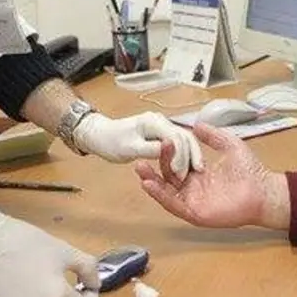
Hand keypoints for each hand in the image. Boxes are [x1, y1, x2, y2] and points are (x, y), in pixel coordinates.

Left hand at [74, 111, 204, 179]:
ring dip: (190, 155)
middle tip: (192, 174)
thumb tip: (168, 150)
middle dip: (190, 155)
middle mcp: (161, 121)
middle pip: (184, 136)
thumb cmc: (110, 141)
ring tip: (196, 171)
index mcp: (153, 122)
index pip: (175, 136)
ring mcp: (163, 127)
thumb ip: (149, 149)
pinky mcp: (162, 135)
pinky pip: (178, 144)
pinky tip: (188, 166)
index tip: (179, 174)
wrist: (100, 136)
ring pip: (184, 140)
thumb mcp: (128, 148)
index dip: (181, 155)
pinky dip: (185, 154)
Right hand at [135, 123, 287, 228]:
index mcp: (200, 175)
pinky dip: (160, 196)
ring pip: (167, 192)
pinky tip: (150, 185)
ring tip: (140, 169)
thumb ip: (213, 136)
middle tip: (142, 155)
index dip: (169, 154)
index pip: (177, 164)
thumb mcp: (229, 145)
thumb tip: (196, 124)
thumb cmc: (250, 170)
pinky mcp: (195, 213)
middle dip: (154, 167)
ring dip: (153, 181)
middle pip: (168, 178)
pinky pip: (174, 205)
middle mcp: (194, 189)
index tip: (163, 140)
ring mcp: (193, 202)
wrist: (263, 190)